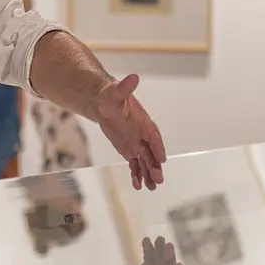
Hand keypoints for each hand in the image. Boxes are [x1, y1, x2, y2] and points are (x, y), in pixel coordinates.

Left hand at [95, 74, 166, 189]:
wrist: (103, 104)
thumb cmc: (110, 97)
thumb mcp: (114, 92)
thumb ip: (124, 87)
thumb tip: (133, 77)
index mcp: (144, 122)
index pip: (153, 136)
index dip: (157, 147)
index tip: (162, 159)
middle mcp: (143, 135)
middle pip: (151, 152)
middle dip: (154, 166)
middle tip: (158, 179)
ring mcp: (137, 143)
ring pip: (144, 161)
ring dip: (148, 174)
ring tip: (151, 187)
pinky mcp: (129, 150)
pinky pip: (134, 164)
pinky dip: (136, 174)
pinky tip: (138, 185)